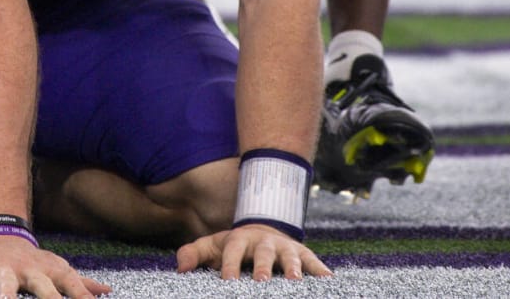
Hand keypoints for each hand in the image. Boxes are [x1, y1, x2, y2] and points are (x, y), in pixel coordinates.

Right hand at [0, 234, 111, 298]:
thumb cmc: (34, 262)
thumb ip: (81, 284)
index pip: (73, 287)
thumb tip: (108, 290)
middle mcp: (31, 271)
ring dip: (7, 297)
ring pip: (7, 286)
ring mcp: (6, 270)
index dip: (84, 297)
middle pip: (43, 287)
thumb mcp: (58, 270)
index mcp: (52, 272)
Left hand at [175, 223, 332, 281]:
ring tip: (296, 281)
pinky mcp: (302, 252)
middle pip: (262, 253)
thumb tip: (180, 268)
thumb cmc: (233, 246)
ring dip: (293, 267)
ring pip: (290, 255)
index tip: (228, 282)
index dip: (230, 266)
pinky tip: (329, 280)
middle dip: (262, 267)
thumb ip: (193, 253)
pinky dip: (320, 269)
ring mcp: (284, 246)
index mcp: (239, 240)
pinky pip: (312, 260)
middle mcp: (263, 241)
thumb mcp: (212, 245)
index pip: (232, 253)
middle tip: (261, 282)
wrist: (262, 228)